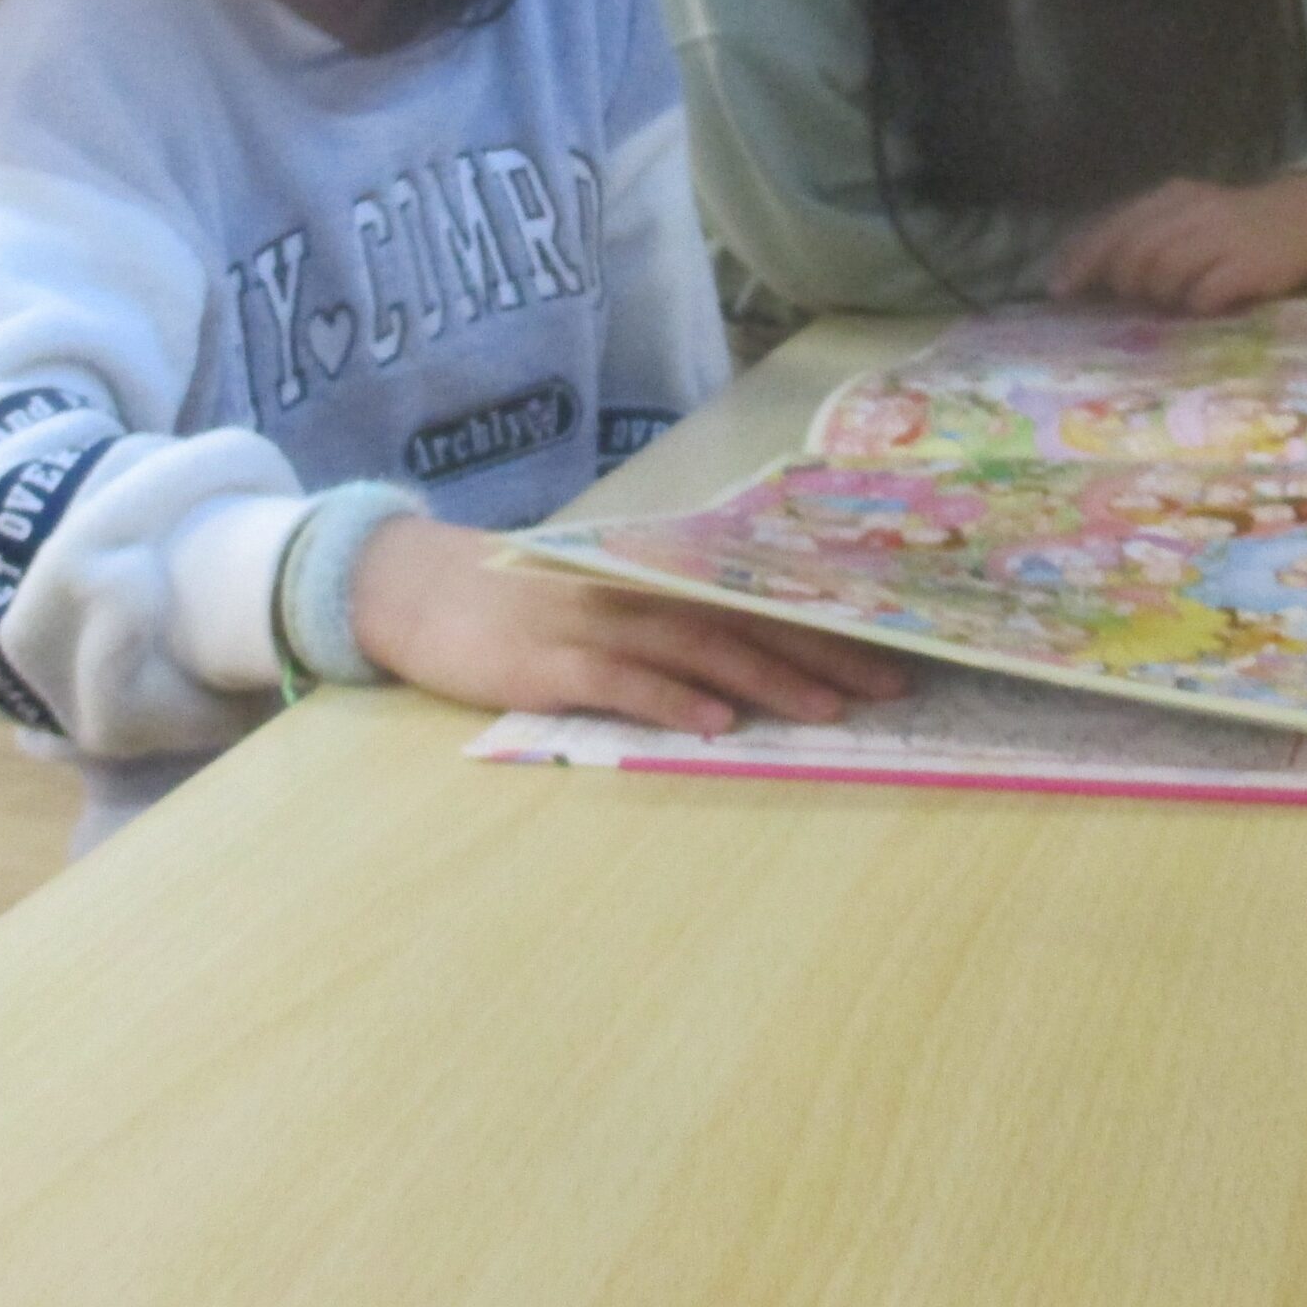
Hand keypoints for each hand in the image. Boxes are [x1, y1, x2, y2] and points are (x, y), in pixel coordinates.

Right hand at [347, 516, 907, 735]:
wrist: (413, 589)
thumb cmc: (517, 605)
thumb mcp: (602, 599)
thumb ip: (667, 620)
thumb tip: (751, 655)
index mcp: (655, 580)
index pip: (755, 600)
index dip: (825, 624)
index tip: (892, 648)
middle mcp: (637, 594)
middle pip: (745, 623)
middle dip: (824, 654)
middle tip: (893, 685)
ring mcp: (594, 627)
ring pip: (700, 651)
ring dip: (769, 679)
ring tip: (831, 708)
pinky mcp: (549, 665)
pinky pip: (623, 684)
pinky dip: (673, 702)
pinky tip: (718, 725)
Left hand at [1046, 172, 1306, 314]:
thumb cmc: (1237, 224)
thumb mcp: (1187, 216)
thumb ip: (1144, 235)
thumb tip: (1090, 272)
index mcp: (1172, 197)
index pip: (1113, 227)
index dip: (1080, 260)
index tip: (1058, 290)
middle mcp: (1194, 212)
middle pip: (1133, 252)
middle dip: (1121, 281)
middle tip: (1131, 297)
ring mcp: (1223, 239)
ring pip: (1162, 273)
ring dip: (1158, 295)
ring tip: (1173, 298)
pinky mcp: (1251, 267)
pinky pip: (1203, 294)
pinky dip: (1193, 304)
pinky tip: (1202, 304)